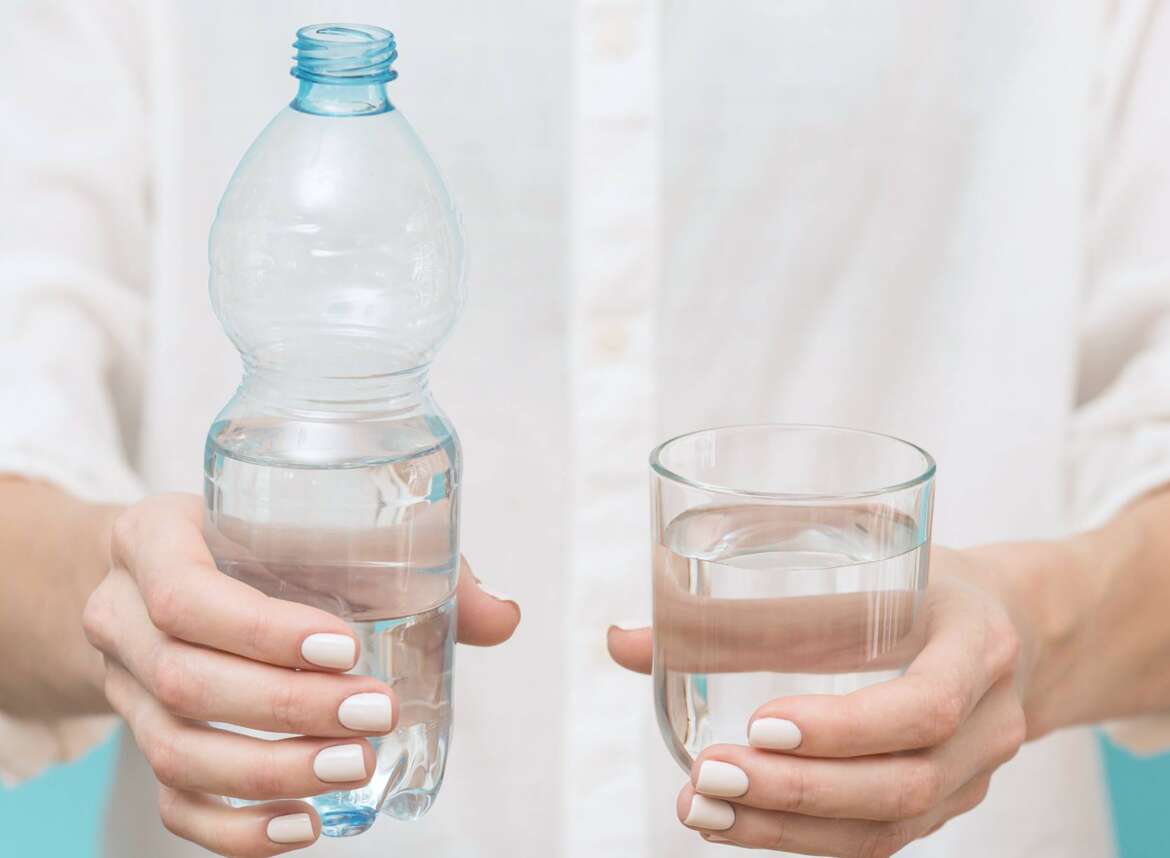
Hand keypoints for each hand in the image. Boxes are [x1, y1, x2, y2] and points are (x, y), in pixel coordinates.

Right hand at [83, 494, 518, 856]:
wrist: (154, 568)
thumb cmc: (251, 537)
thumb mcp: (304, 520)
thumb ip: (405, 559)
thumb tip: (503, 616)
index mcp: (153, 540)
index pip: (186, 595)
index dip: (263, 631)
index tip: (347, 648)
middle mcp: (121, 616)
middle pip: (185, 681)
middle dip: (288, 708)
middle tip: (376, 716)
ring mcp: (123, 687)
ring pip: (175, 751)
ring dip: (271, 772)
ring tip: (355, 771)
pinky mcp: (141, 740)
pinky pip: (172, 800)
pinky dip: (237, 827)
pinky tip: (304, 826)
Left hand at [608, 547, 1026, 856]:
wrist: (1013, 622)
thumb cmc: (923, 579)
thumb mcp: (862, 557)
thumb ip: (748, 595)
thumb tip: (622, 642)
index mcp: (977, 643)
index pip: (926, 704)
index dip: (846, 726)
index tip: (761, 723)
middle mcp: (989, 720)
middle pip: (903, 784)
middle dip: (797, 791)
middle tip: (708, 777)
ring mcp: (973, 772)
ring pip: (888, 826)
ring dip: (789, 828)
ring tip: (701, 811)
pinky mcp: (944, 799)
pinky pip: (880, 838)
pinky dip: (806, 839)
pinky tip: (738, 826)